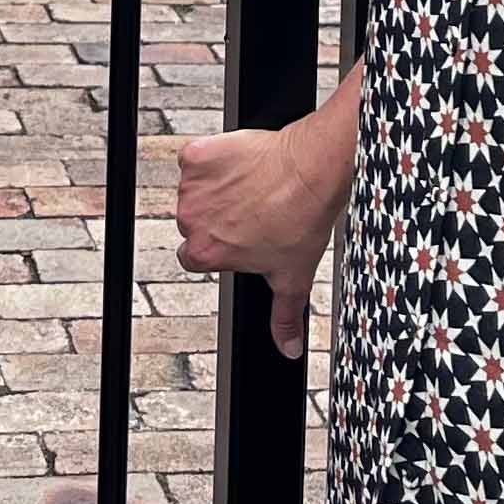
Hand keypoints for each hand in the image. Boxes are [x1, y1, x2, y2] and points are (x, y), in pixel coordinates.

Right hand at [173, 124, 353, 358]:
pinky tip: (243, 165)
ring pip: (196, 191)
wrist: (312, 170)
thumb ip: (284, 318)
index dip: (219, 246)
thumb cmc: (303, 220)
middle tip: (253, 211)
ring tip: (254, 188)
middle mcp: (191, 222)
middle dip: (218, 217)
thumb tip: (288, 348)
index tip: (240, 236)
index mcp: (207, 253)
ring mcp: (191, 187)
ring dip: (217, 189)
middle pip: (194, 223)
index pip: (195, 256)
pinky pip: (197, 159)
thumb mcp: (294, 279)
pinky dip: (214, 159)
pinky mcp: (196, 155)